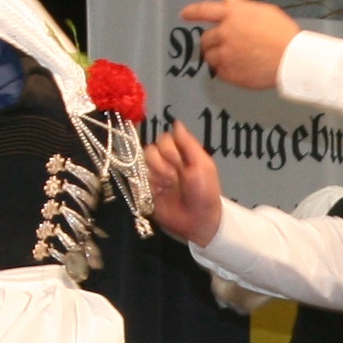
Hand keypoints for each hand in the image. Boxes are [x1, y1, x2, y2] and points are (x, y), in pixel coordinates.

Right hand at [144, 125, 227, 244]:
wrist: (198, 220)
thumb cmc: (205, 192)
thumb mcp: (202, 164)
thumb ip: (188, 143)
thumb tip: (176, 122)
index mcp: (180, 154)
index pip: (164, 138)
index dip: (170, 149)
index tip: (181, 162)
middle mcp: (165, 162)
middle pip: (151, 148)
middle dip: (164, 162)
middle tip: (176, 177)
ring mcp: (154, 175)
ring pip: (143, 162)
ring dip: (157, 172)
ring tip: (169, 185)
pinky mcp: (145, 190)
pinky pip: (137, 177)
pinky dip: (148, 182)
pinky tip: (159, 192)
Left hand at [179, 0, 301, 91]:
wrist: (292, 58)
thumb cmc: (282, 33)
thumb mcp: (264, 12)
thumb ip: (242, 6)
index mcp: (233, 14)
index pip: (205, 10)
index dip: (192, 11)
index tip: (184, 14)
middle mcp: (226, 32)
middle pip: (206, 38)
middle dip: (210, 42)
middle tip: (223, 46)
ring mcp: (226, 53)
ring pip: (210, 57)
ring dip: (217, 57)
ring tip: (234, 58)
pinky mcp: (229, 72)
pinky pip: (219, 72)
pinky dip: (225, 70)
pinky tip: (240, 68)